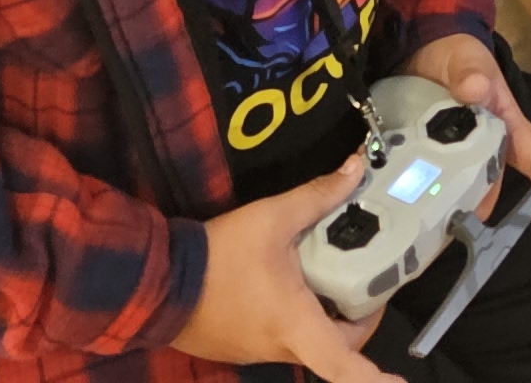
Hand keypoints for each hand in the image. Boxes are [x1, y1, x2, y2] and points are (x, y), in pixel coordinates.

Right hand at [173, 162, 391, 381]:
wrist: (155, 283)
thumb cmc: (220, 257)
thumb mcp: (273, 218)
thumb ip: (318, 196)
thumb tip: (357, 169)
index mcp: (296, 326)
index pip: (343, 368)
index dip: (375, 381)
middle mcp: (280, 348)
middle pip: (333, 350)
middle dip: (357, 323)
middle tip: (368, 286)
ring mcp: (256, 351)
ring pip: (306, 341)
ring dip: (324, 317)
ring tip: (333, 273)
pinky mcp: (237, 345)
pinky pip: (278, 336)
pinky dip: (295, 316)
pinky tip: (290, 282)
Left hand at [398, 30, 530, 216]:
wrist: (424, 47)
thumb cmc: (460, 55)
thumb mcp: (469, 60)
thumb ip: (472, 72)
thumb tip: (474, 87)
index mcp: (504, 122)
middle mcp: (484, 142)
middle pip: (492, 180)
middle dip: (482, 206)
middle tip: (467, 233)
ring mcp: (455, 150)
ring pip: (460, 184)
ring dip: (449, 204)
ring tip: (432, 226)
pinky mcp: (429, 152)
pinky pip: (430, 176)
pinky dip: (421, 190)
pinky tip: (406, 205)